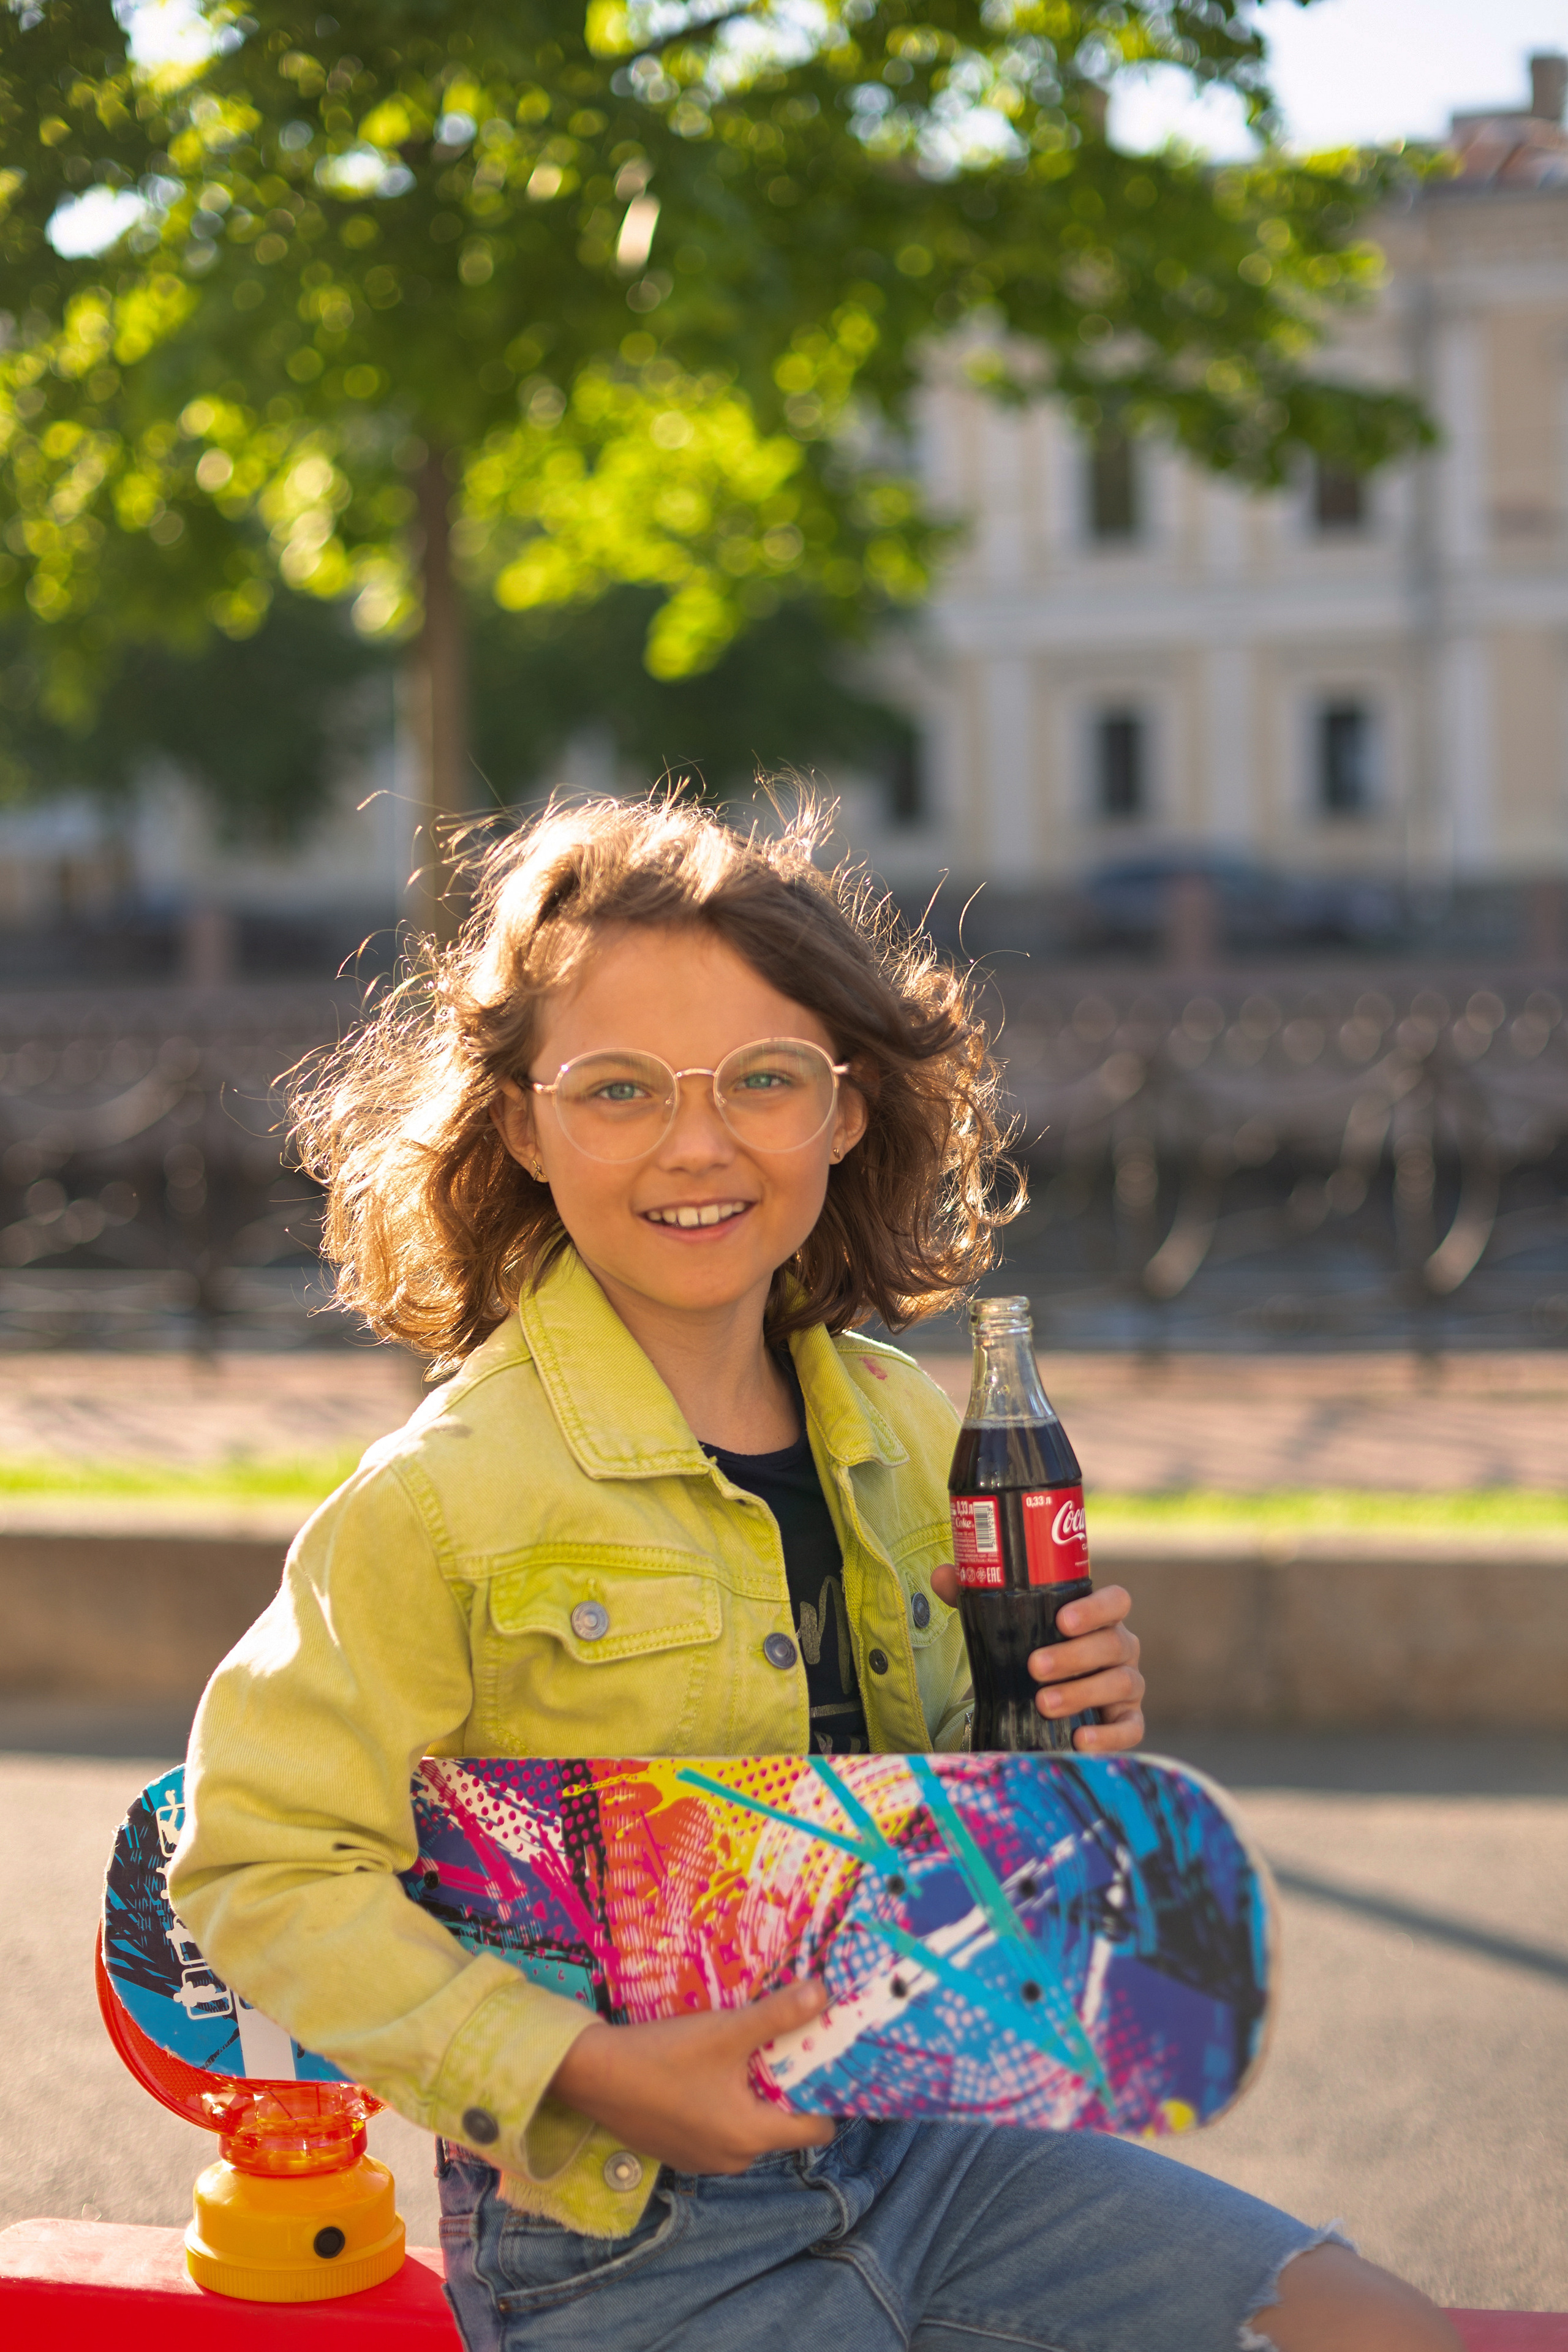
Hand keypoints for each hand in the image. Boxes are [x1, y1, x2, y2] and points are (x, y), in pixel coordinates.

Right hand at [547, 1979, 836, 2174]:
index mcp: (752, 2136)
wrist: (593, 2076)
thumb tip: (824, 1993)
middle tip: (783, 2047)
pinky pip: (718, 2132)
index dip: (825, 2096)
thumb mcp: (727, 2030)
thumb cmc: (665, 2055)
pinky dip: (722, 2107)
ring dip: (751, 2097)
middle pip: (782, 2125)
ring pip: (749, 2127)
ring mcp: (703, 2160)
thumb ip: (778, 2014)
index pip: (817, 2130)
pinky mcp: (679, 2152)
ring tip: (745, 2054)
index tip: (824, 2061)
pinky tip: (706, 2073)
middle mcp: (733, 2159)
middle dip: (785, 2089)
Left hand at [929, 1569, 1144, 1752]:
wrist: (1045, 1696)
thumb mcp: (1008, 1622)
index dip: (1095, 1609)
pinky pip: (1130, 1729)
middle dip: (1074, 1656)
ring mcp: (1128, 1684)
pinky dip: (1109, 1736)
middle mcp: (1121, 1647)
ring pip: (1122, 1683)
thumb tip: (942, 1575)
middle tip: (1034, 1667)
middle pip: (1113, 1644)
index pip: (1116, 1602)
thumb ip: (978, 1595)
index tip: (1061, 1620)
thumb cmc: (1032, 1648)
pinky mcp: (1128, 1720)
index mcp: (1100, 1617)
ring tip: (1043, 1703)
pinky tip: (1080, 1740)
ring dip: (1082, 1693)